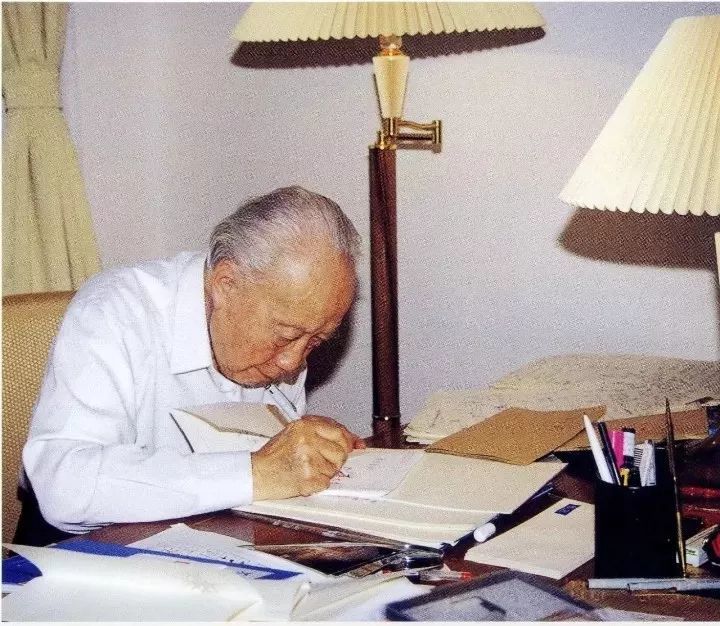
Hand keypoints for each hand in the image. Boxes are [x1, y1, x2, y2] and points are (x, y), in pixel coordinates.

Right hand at [251, 415, 365, 500]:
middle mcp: (307, 440)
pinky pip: (326, 483)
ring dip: (324, 472)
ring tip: (305, 469)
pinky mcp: (308, 477)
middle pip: (341, 451)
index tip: (354, 445)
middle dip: (335, 459)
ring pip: (334, 469)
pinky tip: (303, 478)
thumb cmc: (274, 455)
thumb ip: (322, 433)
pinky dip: (317, 484)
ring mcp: (308, 459)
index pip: (338, 431)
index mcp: (304, 426)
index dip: (348, 440)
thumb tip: (355, 441)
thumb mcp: (295, 433)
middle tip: (321, 461)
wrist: (256, 473)